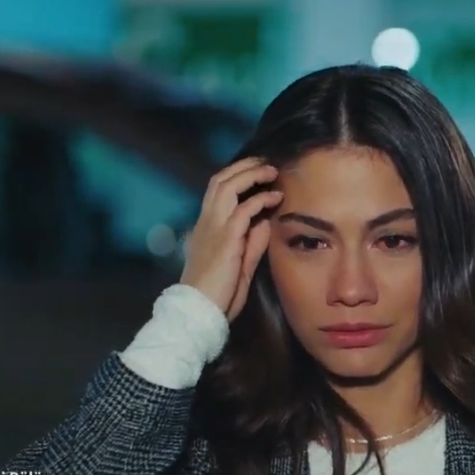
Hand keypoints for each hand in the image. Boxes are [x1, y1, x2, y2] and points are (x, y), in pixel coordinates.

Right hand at [180, 157, 282, 320]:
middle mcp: (206, 222)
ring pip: (227, 186)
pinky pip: (243, 210)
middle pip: (219, 180)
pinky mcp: (224, 239)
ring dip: (251, 175)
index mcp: (206, 227)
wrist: (200, 311)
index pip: (217, 190)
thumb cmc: (218, 293)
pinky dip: (260, 200)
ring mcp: (213, 228)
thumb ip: (252, 241)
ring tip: (271, 172)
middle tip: (266, 162)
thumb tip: (266, 222)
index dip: (236, 176)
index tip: (257, 172)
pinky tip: (274, 198)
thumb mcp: (240, 263)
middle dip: (244, 166)